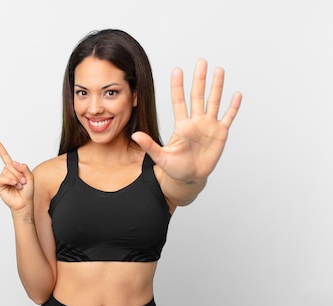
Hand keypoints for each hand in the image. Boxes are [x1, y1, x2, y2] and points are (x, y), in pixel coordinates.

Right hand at [0, 138, 33, 211]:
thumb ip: (23, 167)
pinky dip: (11, 180)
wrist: (25, 203)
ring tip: (19, 185)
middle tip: (23, 181)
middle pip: (10, 164)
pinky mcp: (0, 185)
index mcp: (14, 168)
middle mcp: (7, 172)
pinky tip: (14, 185)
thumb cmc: (27, 191)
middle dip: (19, 173)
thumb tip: (13, 162)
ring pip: (7, 171)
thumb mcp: (30, 176)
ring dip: (16, 178)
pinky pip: (4, 177)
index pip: (5, 156)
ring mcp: (3, 178)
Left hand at [132, 59, 241, 181]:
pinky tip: (236, 94)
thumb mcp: (160, 157)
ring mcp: (209, 126)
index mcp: (182, 125)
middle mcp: (196, 122)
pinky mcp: (220, 134)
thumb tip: (135, 135)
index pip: (179, 101)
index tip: (177, 70)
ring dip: (216, 87)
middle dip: (199, 79)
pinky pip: (227, 117)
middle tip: (201, 62)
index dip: (178, 86)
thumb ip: (149, 145)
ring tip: (218, 70)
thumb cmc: (174, 168)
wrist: (190, 178)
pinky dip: (233, 107)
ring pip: (213, 102)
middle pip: (198, 96)